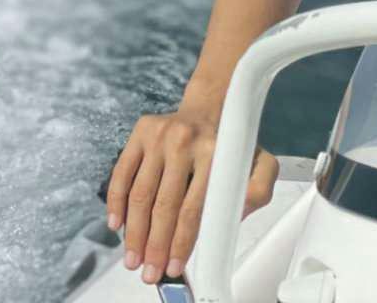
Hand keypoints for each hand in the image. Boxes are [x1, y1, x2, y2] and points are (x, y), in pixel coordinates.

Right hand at [105, 105, 278, 284]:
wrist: (210, 105)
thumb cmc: (231, 145)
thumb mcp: (260, 163)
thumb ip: (258, 189)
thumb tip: (235, 214)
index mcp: (215, 151)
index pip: (193, 207)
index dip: (181, 242)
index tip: (175, 267)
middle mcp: (185, 140)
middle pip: (164, 205)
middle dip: (155, 246)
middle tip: (150, 271)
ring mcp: (159, 135)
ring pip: (141, 194)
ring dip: (134, 232)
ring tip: (133, 258)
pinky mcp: (141, 132)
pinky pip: (122, 173)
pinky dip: (116, 202)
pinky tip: (117, 225)